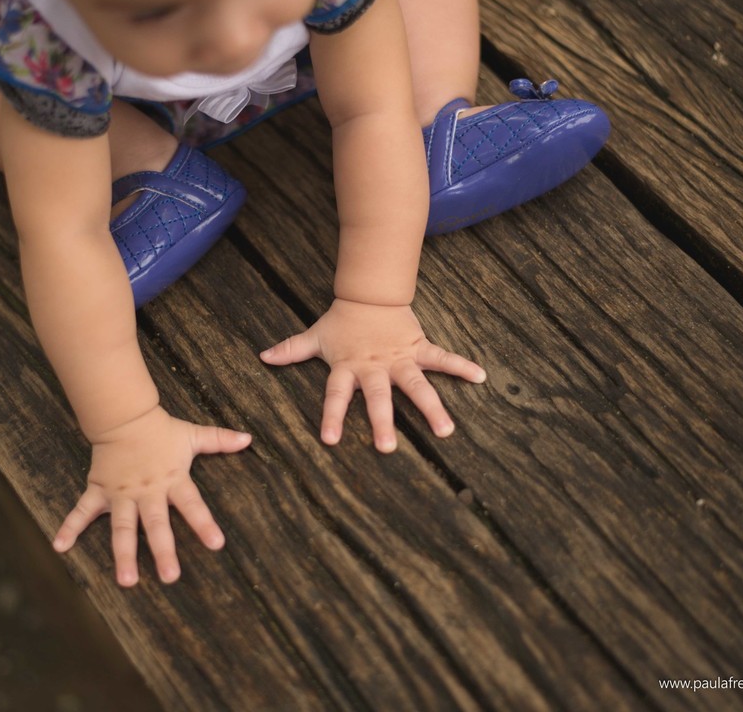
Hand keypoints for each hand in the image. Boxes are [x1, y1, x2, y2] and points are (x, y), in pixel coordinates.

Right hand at [51, 405, 250, 586]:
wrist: (124, 416)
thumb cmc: (161, 430)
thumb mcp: (193, 435)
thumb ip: (220, 440)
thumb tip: (249, 439)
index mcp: (172, 480)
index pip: (193, 505)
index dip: (204, 523)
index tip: (217, 544)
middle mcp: (147, 492)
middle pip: (156, 525)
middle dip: (163, 551)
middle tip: (170, 578)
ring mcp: (121, 494)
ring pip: (122, 528)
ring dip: (123, 554)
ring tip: (126, 582)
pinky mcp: (99, 491)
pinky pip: (82, 511)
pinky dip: (69, 528)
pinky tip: (59, 547)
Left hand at [260, 299, 486, 451]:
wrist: (370, 293)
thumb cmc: (342, 321)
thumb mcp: (315, 336)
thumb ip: (292, 349)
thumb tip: (262, 357)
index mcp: (348, 367)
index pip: (337, 394)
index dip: (333, 415)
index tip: (331, 439)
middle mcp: (374, 367)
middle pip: (379, 397)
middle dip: (383, 421)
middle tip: (387, 448)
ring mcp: (399, 359)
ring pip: (416, 385)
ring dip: (431, 407)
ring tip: (445, 431)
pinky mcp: (418, 348)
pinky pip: (442, 359)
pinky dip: (461, 366)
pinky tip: (480, 376)